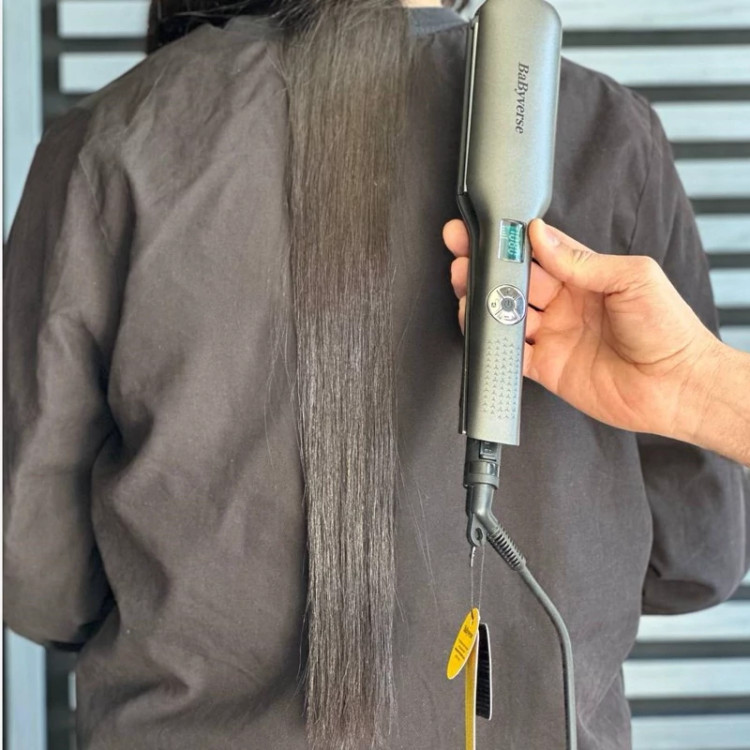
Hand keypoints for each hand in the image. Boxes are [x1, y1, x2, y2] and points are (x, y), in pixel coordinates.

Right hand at [443, 218, 721, 438]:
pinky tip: (480, 330)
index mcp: (585, 277)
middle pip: (515, 280)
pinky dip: (492, 344)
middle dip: (487, 266)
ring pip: (506, 314)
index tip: (488, 229)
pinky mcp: (547, 367)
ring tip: (466, 289)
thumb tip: (542, 235)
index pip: (539, 251)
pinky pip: (510, 354)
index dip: (511, 240)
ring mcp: (553, 335)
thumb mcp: (633, 278)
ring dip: (483, 302)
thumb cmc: (668, 329)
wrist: (678, 386)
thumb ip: (583, 260)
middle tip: (463, 254)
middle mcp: (565, 304)